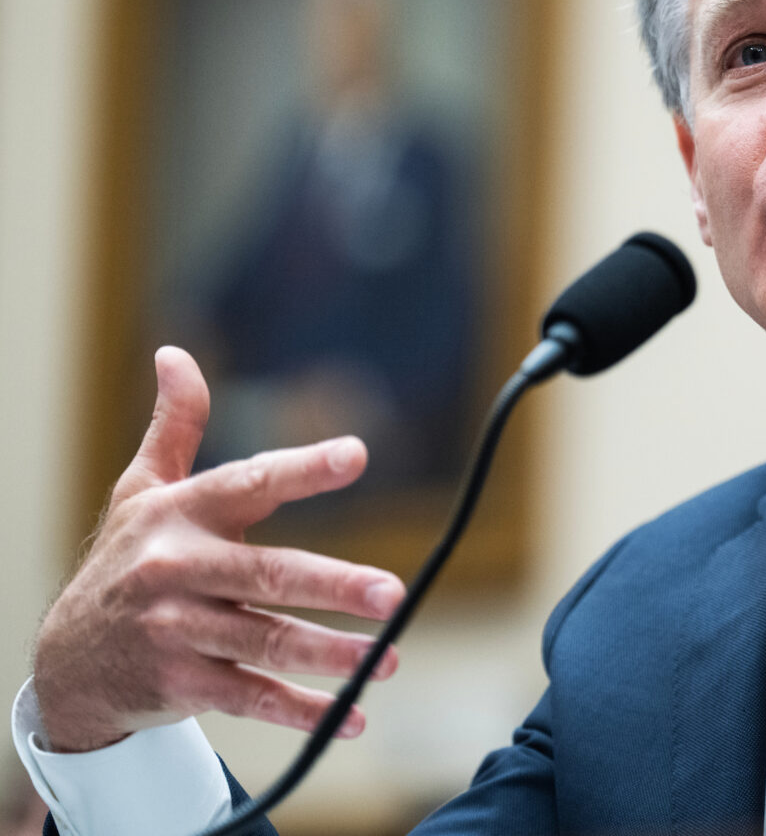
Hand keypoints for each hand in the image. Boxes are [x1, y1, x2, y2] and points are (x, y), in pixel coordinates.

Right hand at [32, 348, 406, 751]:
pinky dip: (300, 711)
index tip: (356, 453)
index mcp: (180, 515)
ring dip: (330, 654)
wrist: (66, 662)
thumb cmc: (123, 562)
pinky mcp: (182, 686)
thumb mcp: (140, 491)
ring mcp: (178, 632)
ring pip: (264, 643)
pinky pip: (249, 697)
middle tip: (392, 593)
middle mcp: (177, 572)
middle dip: (333, 584)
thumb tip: (175, 354)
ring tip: (389, 658)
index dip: (302, 469)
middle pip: (266, 576)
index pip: (248, 483)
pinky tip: (352, 718)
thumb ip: (175, 426)